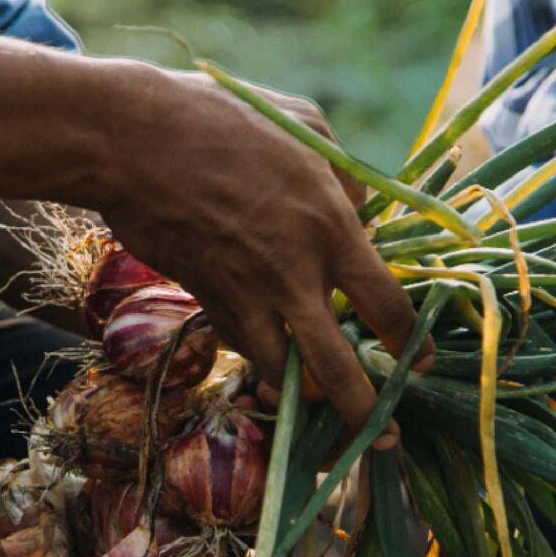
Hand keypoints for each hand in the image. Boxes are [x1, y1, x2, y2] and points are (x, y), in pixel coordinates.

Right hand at [96, 64, 431, 439]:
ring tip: (328, 409)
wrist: (134, 142)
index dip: (411, 344)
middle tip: (381, 435)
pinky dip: (263, 363)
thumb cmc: (225, 121)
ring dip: (306, 399)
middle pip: (337, 369)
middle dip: (362, 412)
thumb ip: (344, 180)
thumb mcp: (306, 129)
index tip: (421, 359)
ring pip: (281, 374)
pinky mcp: (206, 300)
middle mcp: (292, 277)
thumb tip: (359, 212)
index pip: (388, 307)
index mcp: (331, 230)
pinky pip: (243, 346)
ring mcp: (244, 296)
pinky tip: (275, 361)